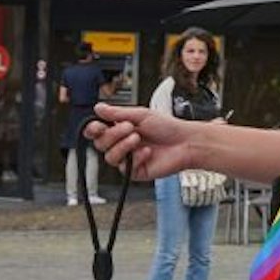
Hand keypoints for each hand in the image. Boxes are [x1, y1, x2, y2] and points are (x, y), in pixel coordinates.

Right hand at [82, 102, 200, 179]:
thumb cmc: (168, 128)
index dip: (93, 130)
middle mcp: (122, 145)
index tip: (97, 126)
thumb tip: (98, 108)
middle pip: (100, 144)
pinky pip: (124, 168)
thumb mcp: (141, 115)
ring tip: (138, 139)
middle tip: (130, 127)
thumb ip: (117, 113)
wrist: (186, 143)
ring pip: (110, 157)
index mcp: (121, 129)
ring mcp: (128, 159)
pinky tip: (149, 152)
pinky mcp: (135, 172)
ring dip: (123, 146)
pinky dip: (137, 157)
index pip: (98, 132)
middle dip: (113, 135)